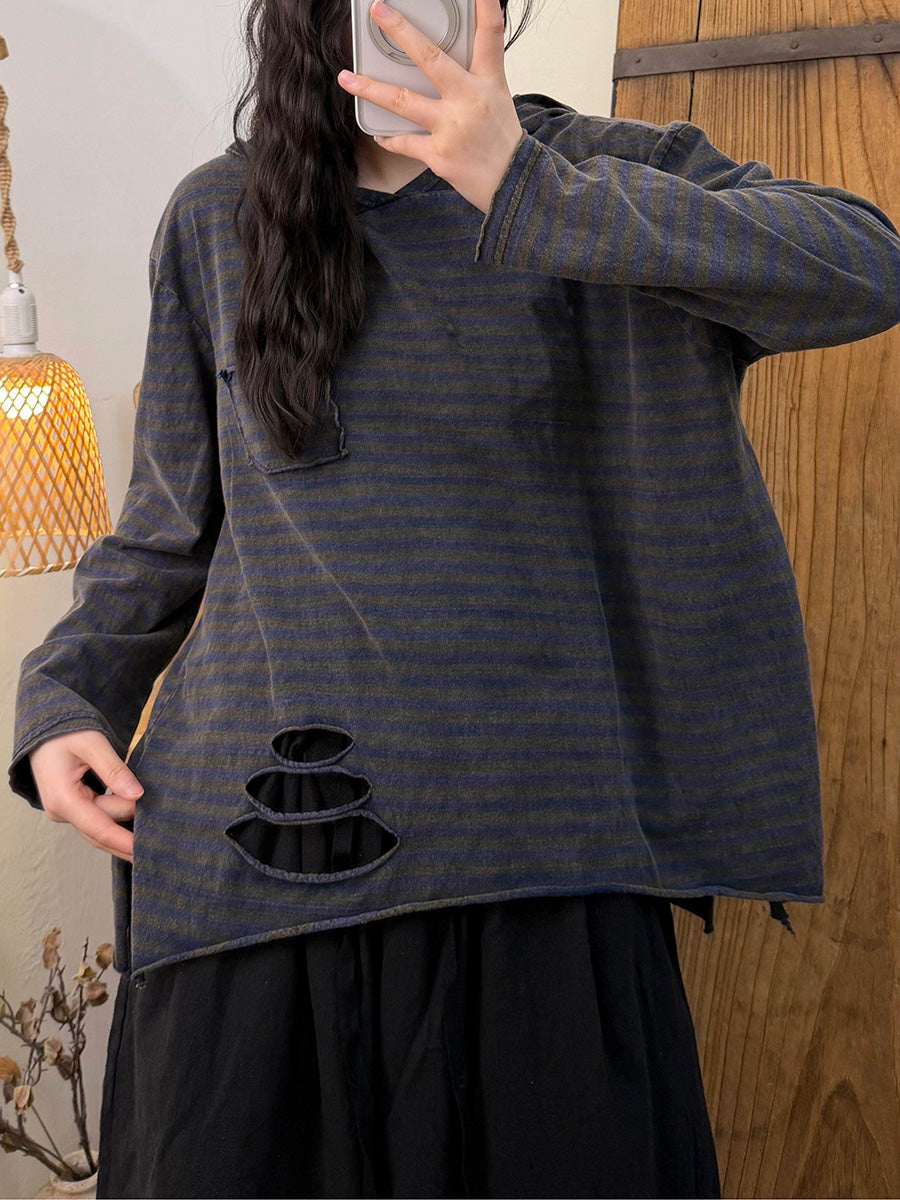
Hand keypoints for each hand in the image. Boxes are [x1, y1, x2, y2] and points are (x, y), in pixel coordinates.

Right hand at [29, 730, 142, 862]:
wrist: (43, 730)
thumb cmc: (65, 733)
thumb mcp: (92, 744)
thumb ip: (114, 770)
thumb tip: (137, 795)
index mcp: (63, 799)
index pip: (99, 827)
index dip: (123, 841)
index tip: (145, 850)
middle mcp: (61, 811)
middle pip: (102, 830)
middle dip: (128, 836)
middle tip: (160, 840)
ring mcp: (65, 812)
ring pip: (100, 827)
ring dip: (123, 832)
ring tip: (151, 839)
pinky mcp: (72, 808)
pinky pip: (97, 820)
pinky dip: (115, 822)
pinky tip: (134, 830)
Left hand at [336, 0, 524, 214]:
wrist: (512, 184)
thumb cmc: (502, 142)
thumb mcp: (498, 99)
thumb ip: (473, 77)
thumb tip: (444, 65)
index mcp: (488, 81)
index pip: (489, 34)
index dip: (485, 5)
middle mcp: (468, 99)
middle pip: (429, 58)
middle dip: (401, 32)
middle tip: (378, 11)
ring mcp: (451, 126)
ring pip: (402, 101)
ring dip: (370, 89)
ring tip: (347, 78)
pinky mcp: (438, 154)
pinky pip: (404, 142)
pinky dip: (390, 138)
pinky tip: (379, 133)